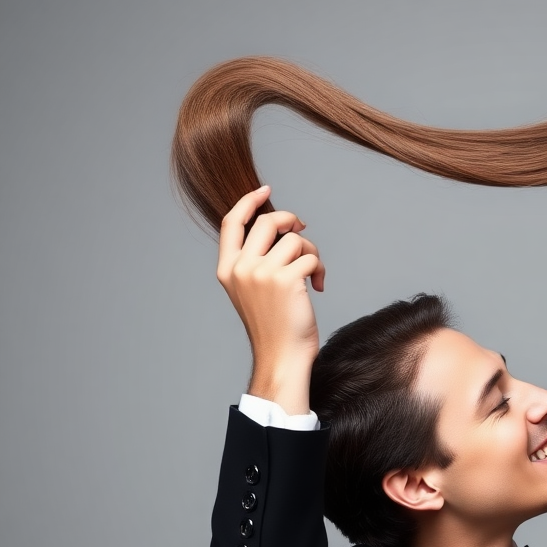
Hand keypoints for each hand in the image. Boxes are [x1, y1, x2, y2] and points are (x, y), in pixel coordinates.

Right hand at [217, 186, 325, 413]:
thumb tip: (282, 228)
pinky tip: (318, 286)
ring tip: (312, 275)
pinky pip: (310, 257)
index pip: (232, 222)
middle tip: (303, 231)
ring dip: (311, 254)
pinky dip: (319, 269)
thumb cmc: (273, 326)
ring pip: (295, 240)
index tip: (265, 190)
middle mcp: (241, 267)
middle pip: (268, 221)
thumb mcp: (252, 290)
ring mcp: (261, 273)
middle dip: (292, 222)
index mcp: (227, 269)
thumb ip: (256, 260)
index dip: (248, 201)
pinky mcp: (285, 279)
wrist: (281, 356)